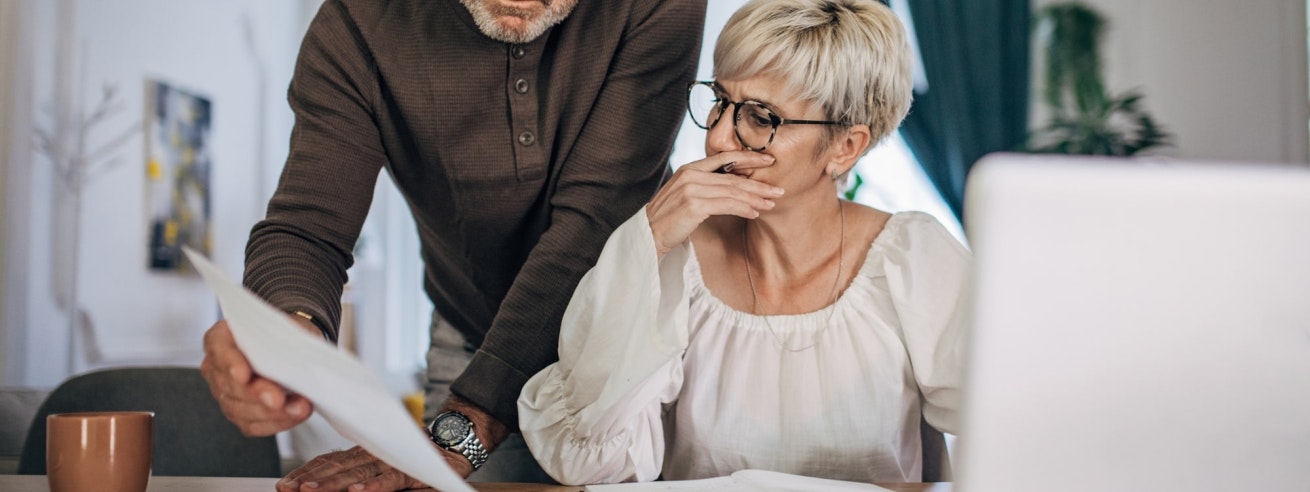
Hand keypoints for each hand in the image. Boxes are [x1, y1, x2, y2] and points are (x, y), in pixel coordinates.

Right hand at [200, 319, 314, 435]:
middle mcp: (217, 367)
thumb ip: (284, 338)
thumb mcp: (288, 326)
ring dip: (272, 413)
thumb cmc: (286, 334)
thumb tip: (294, 357)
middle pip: (230, 385)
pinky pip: (252, 425)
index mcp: (221, 338)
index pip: (219, 349)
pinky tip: (294, 416)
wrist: (293, 348)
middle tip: (278, 399)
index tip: (244, 375)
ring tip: (298, 408)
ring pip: (240, 410)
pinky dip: (276, 422)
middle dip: (257, 395)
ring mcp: (225, 393)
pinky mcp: (240, 414)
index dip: (230, 363)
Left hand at [276, 445, 470, 491]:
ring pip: (357, 473)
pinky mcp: (411, 471)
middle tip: (289, 489)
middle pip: (337, 467)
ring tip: (312, 491)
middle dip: (311, 479)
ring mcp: (391, 461)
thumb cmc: (417, 457)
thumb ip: (359, 471)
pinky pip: (390, 479)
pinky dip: (373, 486)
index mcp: (363, 453)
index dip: (306, 472)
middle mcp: (372, 454)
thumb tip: (331, 484)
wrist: (454, 444)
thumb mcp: (383, 464)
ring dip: (333, 483)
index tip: (285, 484)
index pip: (329, 461)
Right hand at [646, 150, 783, 257]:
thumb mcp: (686, 194)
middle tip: (779, 190)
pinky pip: (726, 205)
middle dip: (759, 184)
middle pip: (733, 177)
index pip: (725, 158)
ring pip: (732, 191)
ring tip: (771, 204)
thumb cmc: (670, 218)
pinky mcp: (693, 205)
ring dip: (755, 199)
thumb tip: (735, 187)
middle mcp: (691, 174)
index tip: (769, 161)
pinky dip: (743, 209)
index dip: (749, 159)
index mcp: (690, 168)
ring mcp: (691, 189)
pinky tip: (754, 213)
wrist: (648, 234)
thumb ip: (706, 186)